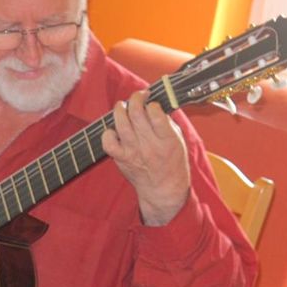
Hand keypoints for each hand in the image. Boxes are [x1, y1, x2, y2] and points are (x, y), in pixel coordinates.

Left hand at [101, 90, 189, 224]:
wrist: (162, 189)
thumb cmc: (172, 162)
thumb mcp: (179, 140)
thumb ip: (167, 122)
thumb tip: (154, 104)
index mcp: (167, 140)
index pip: (156, 113)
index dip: (152, 103)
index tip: (152, 102)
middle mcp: (149, 145)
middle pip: (136, 114)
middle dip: (135, 98)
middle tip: (138, 97)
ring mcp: (133, 152)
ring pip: (120, 123)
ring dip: (120, 109)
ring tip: (123, 107)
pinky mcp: (121, 158)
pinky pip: (108, 142)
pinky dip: (108, 132)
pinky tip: (115, 129)